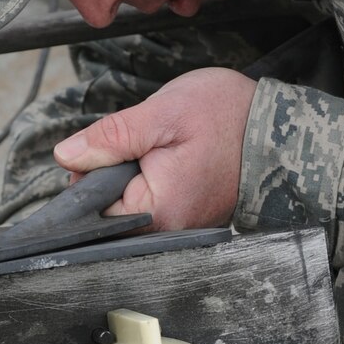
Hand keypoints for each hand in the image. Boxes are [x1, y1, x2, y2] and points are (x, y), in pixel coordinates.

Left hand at [52, 68, 257, 229]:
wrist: (276, 124)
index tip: (111, 148)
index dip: (91, 173)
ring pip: (130, 202)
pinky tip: (171, 159)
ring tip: (163, 149)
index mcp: (157, 211)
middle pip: (110, 209)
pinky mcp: (188, 216)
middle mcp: (168, 229)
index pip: (93, 208)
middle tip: (144, 143)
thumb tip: (66, 155)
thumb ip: (110, 137)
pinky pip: (152, 201)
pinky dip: (152, 178)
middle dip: (113, 172)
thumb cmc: (227, 116)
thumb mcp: (162, 114)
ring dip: (133, 174)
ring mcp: (180, 225)